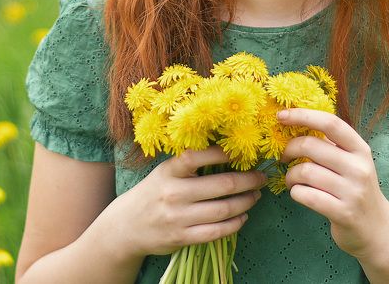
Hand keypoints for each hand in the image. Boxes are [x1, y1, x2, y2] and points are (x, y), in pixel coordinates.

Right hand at [105, 145, 265, 257]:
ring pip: (223, 210)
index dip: (223, 153)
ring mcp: (178, 217)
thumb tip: (226, 151)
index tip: (242, 151)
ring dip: (245, 202)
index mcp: (168, 171)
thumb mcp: (163, 173)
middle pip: (221, 185)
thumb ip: (188, 165)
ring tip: (255, 196)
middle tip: (261, 177)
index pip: (198, 156)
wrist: (127, 226)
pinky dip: (234, 224)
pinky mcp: (182, 238)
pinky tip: (242, 217)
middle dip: (248, 180)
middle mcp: (173, 193)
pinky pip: (216, 232)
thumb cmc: (152, 193)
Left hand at [278, 108, 388, 260]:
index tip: (281, 116)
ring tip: (292, 181)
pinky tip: (299, 194)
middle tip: (284, 158)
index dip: (303, 115)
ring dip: (290, 176)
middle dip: (289, 149)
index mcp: (360, 149)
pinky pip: (305, 195)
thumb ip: (331, 144)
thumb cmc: (355, 189)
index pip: (330, 123)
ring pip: (304, 171)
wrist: (377, 230)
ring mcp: (353, 191)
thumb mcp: (352, 162)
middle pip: (311, 145)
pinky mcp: (343, 213)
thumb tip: (295, 119)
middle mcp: (359, 168)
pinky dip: (295, 193)